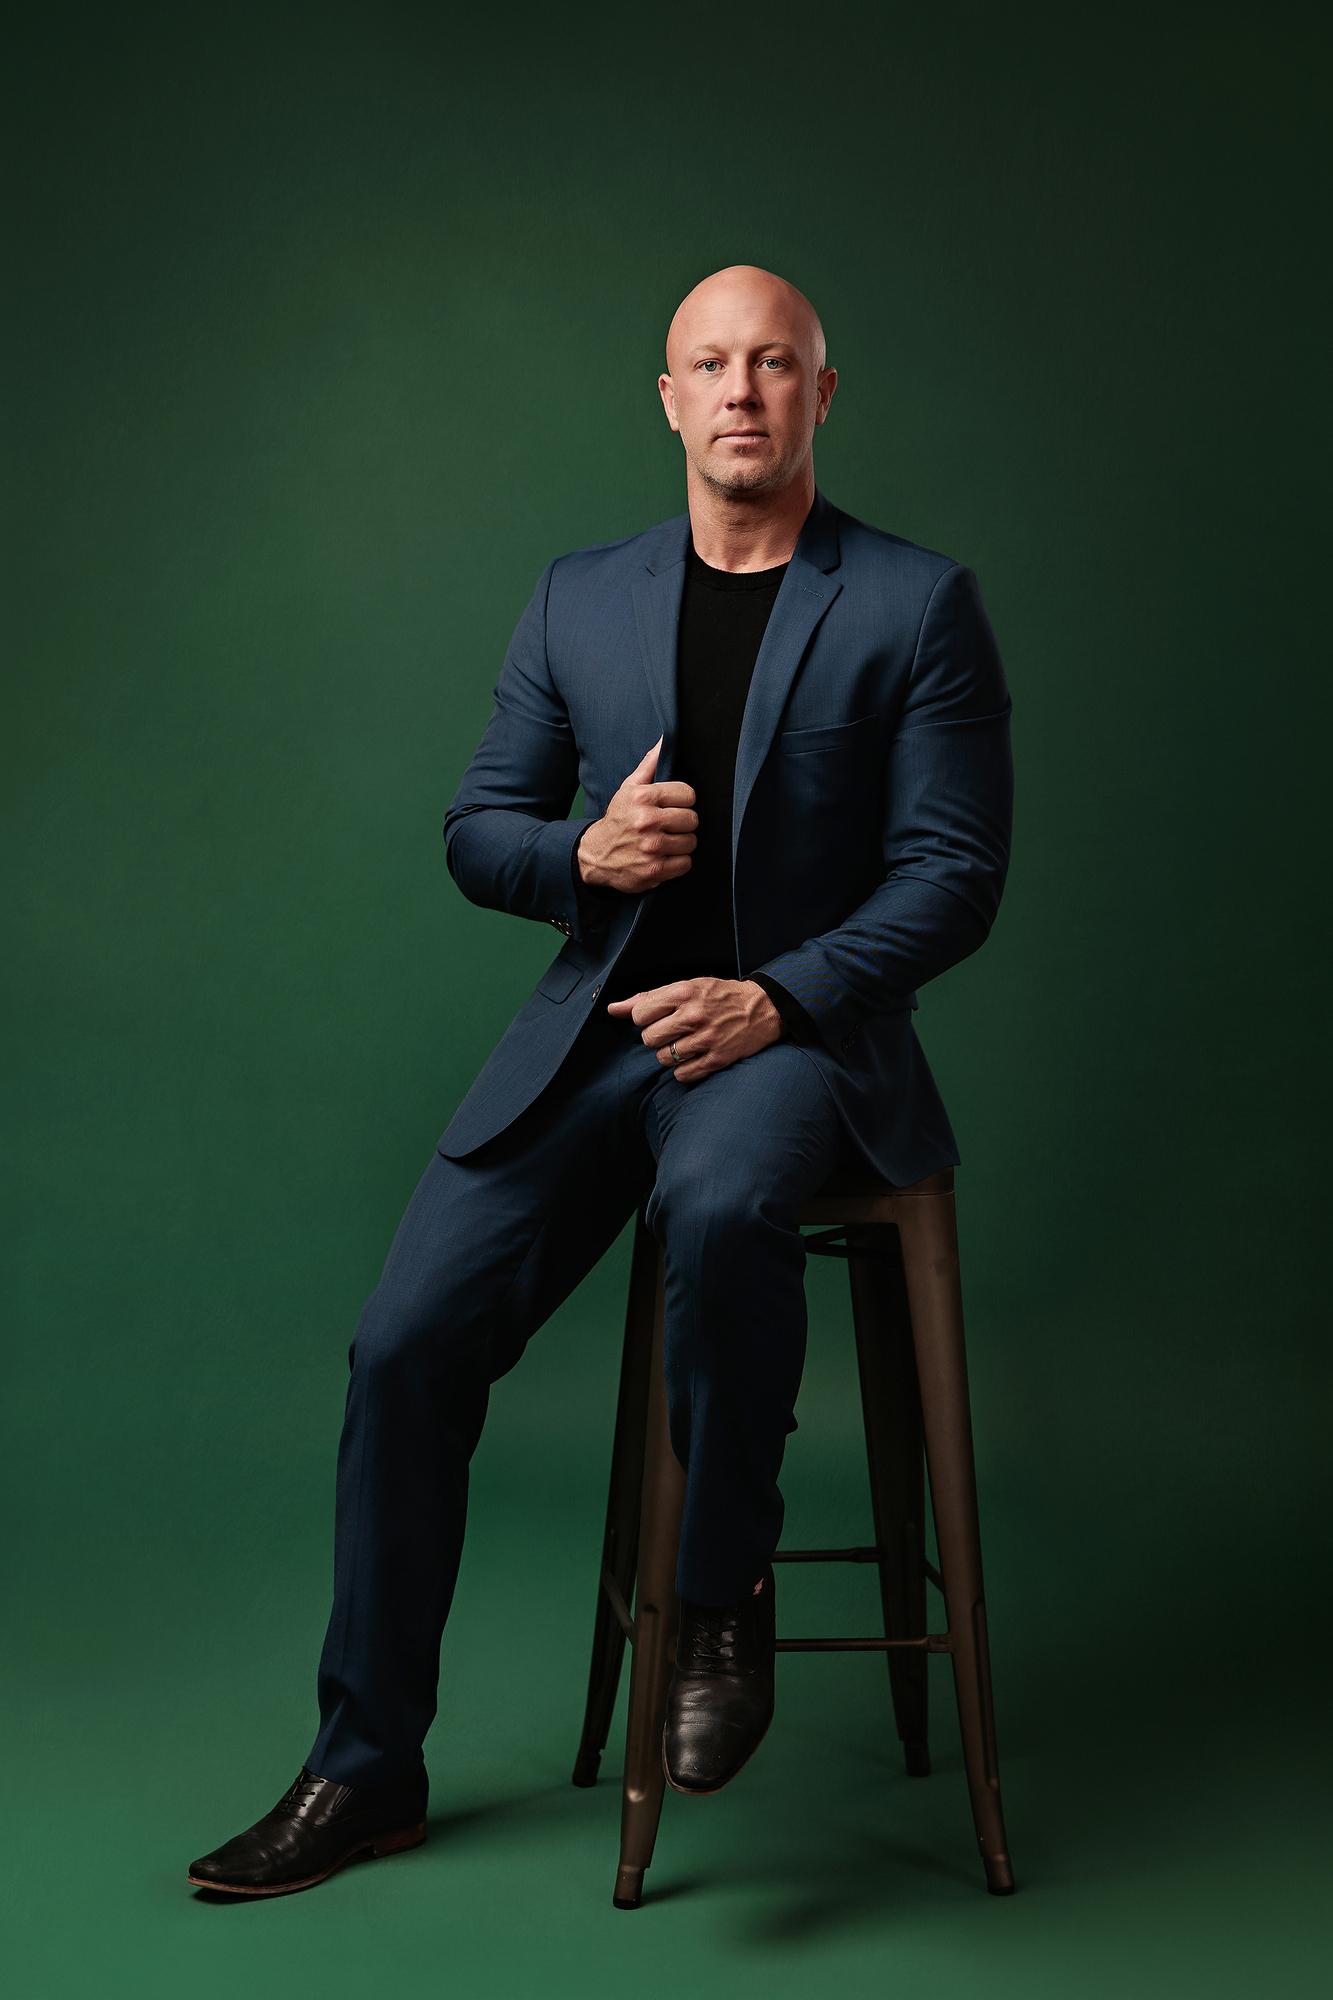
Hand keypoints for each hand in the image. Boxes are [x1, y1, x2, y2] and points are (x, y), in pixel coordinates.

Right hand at [577, 737, 697, 893]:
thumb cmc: (618, 819)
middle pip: (692, 819)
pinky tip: (664, 857)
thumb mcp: (628, 788)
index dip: (683, 801)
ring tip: (666, 841)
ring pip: (691, 842)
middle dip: (683, 823)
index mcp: (643, 797)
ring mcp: (651, 847)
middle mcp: (647, 821)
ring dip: (681, 844)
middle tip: (669, 826)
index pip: (688, 794)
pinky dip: (677, 862)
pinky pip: (685, 863)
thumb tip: (664, 741)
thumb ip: (649, 765)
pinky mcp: (654, 870)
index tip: (673, 806)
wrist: (595, 855)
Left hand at [606, 976, 782, 1082]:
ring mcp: (706, 1039)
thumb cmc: (719, 996)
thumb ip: (648, 998)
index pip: (640, 1015)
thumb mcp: (686, 987)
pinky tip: (694, 1057)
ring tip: (685, 1044)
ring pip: (664, 1059)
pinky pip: (682, 1075)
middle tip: (674, 1031)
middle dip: (657, 1037)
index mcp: (683, 993)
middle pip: (649, 1039)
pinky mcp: (717, 1059)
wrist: (763, 1007)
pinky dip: (684, 1070)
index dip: (646, 1019)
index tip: (660, 1017)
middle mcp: (693, 1015)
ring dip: (670, 1054)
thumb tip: (613, 1009)